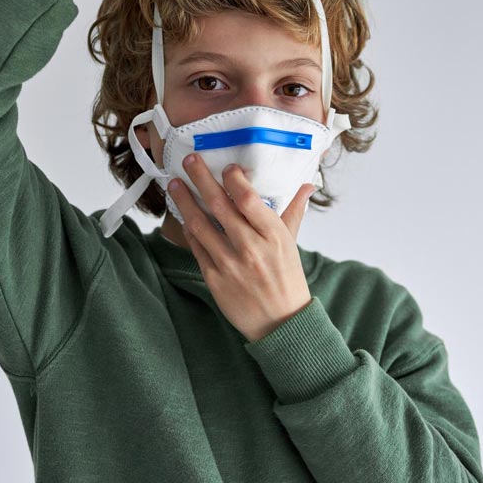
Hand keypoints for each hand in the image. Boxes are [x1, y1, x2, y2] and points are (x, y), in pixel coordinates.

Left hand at [168, 155, 315, 342]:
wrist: (280, 322)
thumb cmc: (287, 278)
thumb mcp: (292, 243)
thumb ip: (294, 211)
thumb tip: (307, 184)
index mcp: (273, 235)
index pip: (248, 199)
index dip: (234, 178)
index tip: (227, 168)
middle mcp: (251, 248)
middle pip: (219, 205)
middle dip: (200, 178)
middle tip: (189, 160)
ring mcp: (230, 264)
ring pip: (200, 225)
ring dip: (185, 201)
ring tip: (174, 185)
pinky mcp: (215, 279)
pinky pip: (197, 247)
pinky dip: (189, 229)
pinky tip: (184, 216)